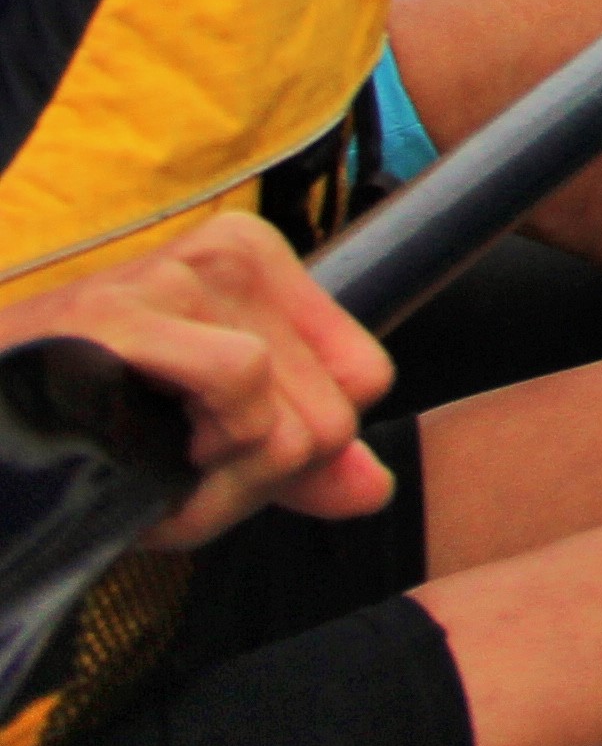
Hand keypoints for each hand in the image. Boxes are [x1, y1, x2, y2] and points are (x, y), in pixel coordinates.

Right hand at [10, 214, 393, 549]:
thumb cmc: (82, 427)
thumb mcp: (205, 441)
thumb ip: (297, 460)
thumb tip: (376, 490)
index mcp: (254, 263)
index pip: (363, 376)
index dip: (301, 447)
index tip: (220, 455)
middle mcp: (226, 255)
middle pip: (335, 410)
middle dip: (255, 478)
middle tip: (169, 474)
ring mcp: (175, 278)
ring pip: (295, 419)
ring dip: (219, 490)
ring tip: (145, 473)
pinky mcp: (124, 313)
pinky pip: (243, 390)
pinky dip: (200, 475)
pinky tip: (139, 473)